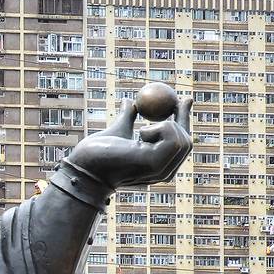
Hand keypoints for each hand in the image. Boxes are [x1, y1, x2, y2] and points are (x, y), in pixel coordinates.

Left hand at [68, 93, 192, 191]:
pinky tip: (141, 135)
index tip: (185, 100)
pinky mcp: (157, 164)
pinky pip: (174, 137)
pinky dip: (159, 128)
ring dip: (165, 125)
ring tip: (141, 131)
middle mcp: (163, 173)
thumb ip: (127, 118)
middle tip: (178, 100)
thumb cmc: (97, 153)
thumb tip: (130, 102)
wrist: (86, 166)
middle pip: (187, 143)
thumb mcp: (118, 130)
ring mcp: (162, 170)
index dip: (184, 122)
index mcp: (156, 166)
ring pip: (183, 138)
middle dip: (184, 119)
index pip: (179, 144)